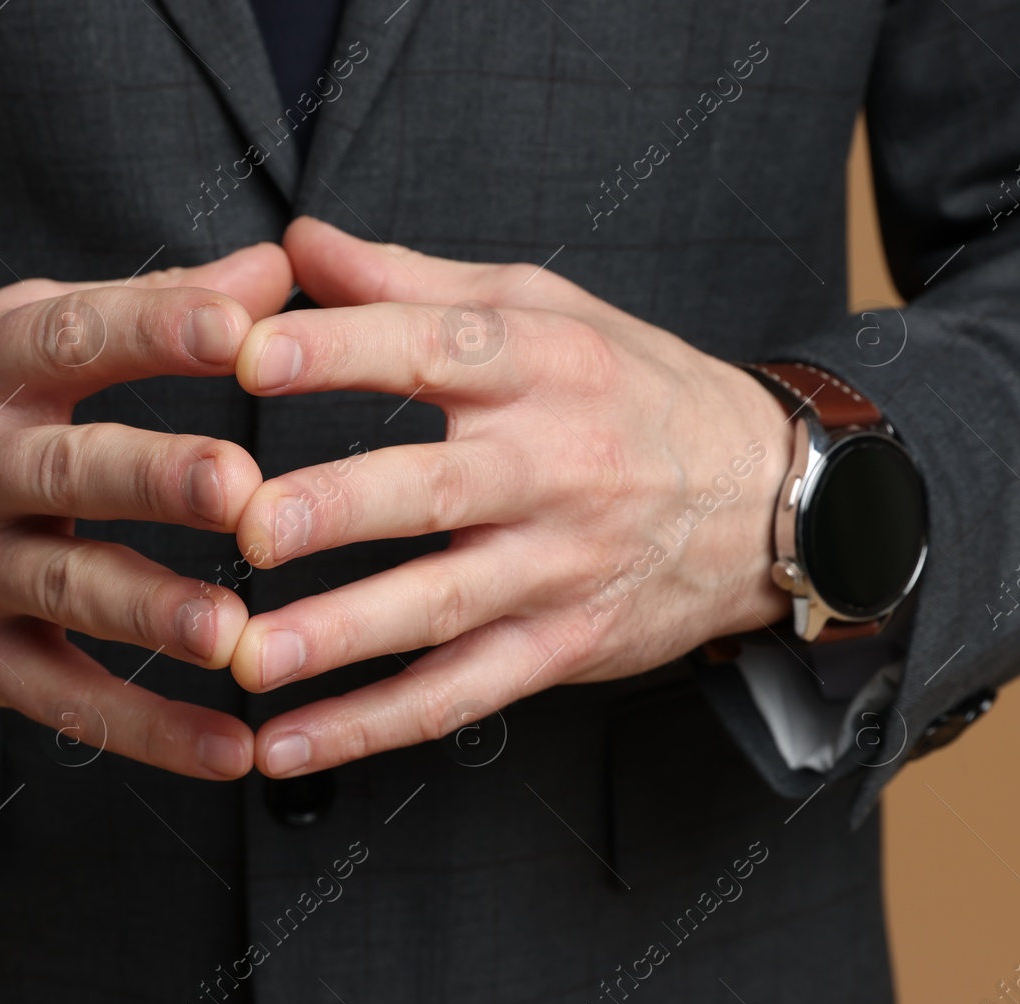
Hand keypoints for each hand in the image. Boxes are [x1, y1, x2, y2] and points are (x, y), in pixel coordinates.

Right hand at [0, 243, 292, 779]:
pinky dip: (147, 731)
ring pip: (66, 591)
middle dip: (154, 478)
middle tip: (240, 486)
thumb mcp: (7, 338)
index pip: (67, 340)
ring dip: (152, 613)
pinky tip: (228, 749)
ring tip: (233, 632)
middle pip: (67, 471)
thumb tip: (275, 269)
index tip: (238, 327)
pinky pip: (64, 699)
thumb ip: (141, 307)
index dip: (150, 330)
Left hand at [230, 218, 792, 777]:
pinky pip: (462, 694)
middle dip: (340, 506)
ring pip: (445, 605)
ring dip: (343, 636)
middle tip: (248, 524)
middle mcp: (553, 465)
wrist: (771, 497)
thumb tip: (296, 243)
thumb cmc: (632, 388)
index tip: (252, 353)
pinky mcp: (562, 646)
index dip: (343, 348)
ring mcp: (560, 565)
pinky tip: (288, 743)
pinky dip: (375, 725)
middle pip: (438, 488)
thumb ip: (408, 284)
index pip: (435, 347)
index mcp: (539, 364)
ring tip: (250, 656)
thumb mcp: (542, 308)